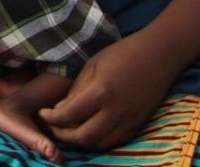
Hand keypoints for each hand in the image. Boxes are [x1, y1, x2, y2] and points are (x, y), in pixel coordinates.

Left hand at [38, 31, 178, 150]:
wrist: (158, 56)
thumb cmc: (122, 54)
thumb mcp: (92, 66)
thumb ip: (76, 91)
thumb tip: (60, 110)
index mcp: (100, 92)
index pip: (67, 116)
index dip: (50, 119)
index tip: (41, 113)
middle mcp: (115, 112)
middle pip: (83, 137)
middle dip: (61, 135)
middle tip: (51, 126)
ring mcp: (129, 121)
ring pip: (99, 144)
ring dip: (79, 141)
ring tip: (67, 130)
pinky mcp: (138, 126)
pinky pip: (114, 143)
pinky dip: (97, 141)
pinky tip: (88, 131)